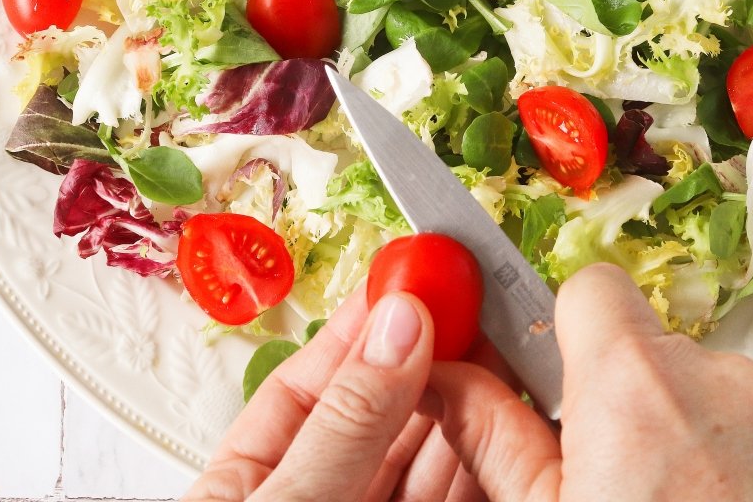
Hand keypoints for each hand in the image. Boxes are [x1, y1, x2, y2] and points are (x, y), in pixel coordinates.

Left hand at [182, 289, 485, 501]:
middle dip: (430, 356)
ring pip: (425, 454)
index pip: (308, 383)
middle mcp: (313, 497)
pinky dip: (482, 461)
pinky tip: (505, 426)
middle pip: (379, 415)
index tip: (412, 273)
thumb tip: (398, 327)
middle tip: (473, 305)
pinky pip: (454, 495)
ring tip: (502, 353)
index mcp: (248, 485)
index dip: (363, 324)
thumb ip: (345, 427)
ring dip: (467, 403)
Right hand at [422, 263, 752, 501]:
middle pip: (644, 347)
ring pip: (699, 391)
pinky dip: (720, 461)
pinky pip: (751, 430)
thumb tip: (446, 378)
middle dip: (610, 394)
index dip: (557, 326)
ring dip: (669, 431)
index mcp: (638, 384)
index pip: (590, 287)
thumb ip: (489, 433)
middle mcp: (722, 383)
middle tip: (590, 472)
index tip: (539, 370)